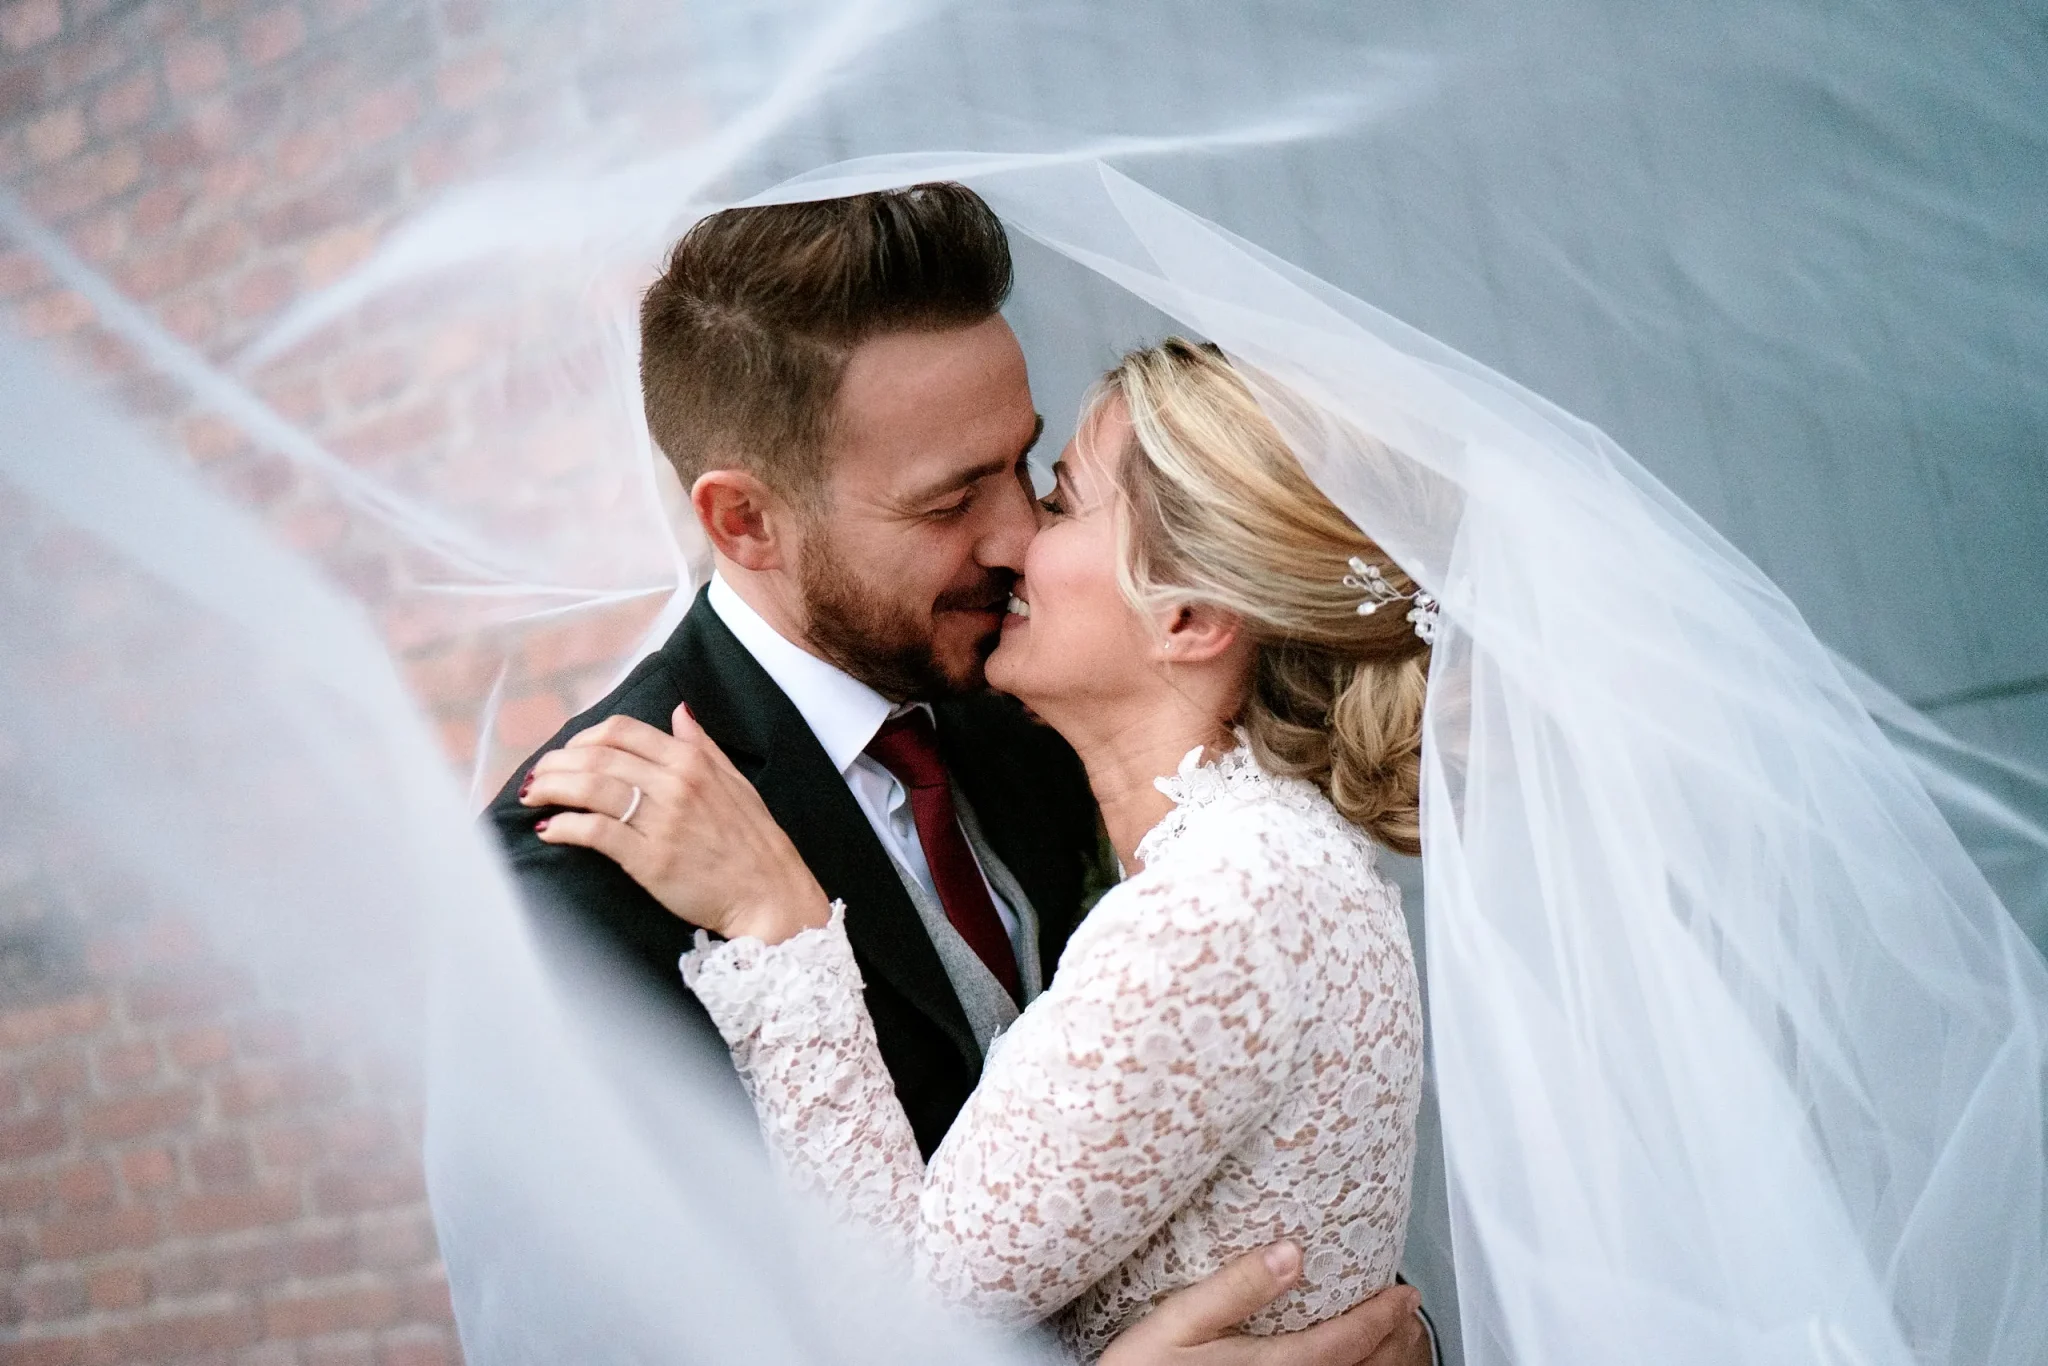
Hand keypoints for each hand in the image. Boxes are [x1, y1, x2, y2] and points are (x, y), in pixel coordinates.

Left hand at [521, 703, 832, 943]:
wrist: (769, 893)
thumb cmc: (752, 841)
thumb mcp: (735, 781)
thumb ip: (702, 745)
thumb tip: (679, 712)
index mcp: (691, 761)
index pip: (621, 731)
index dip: (584, 738)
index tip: (568, 753)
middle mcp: (674, 783)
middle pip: (596, 756)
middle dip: (556, 763)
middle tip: (537, 775)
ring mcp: (661, 821)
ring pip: (589, 788)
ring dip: (551, 788)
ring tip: (532, 796)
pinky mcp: (649, 859)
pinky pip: (595, 832)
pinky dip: (565, 827)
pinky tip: (550, 829)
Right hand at [1099, 1242, 1428, 1365]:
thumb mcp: (1177, 1321)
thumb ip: (1235, 1286)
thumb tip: (1289, 1252)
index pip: (1344, 1342)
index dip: (1380, 1317)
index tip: (1402, 1295)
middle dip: (1394, 1342)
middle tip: (1407, 1313)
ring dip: (1382, 1364)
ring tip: (1392, 1338)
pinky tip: (1348, 1364)